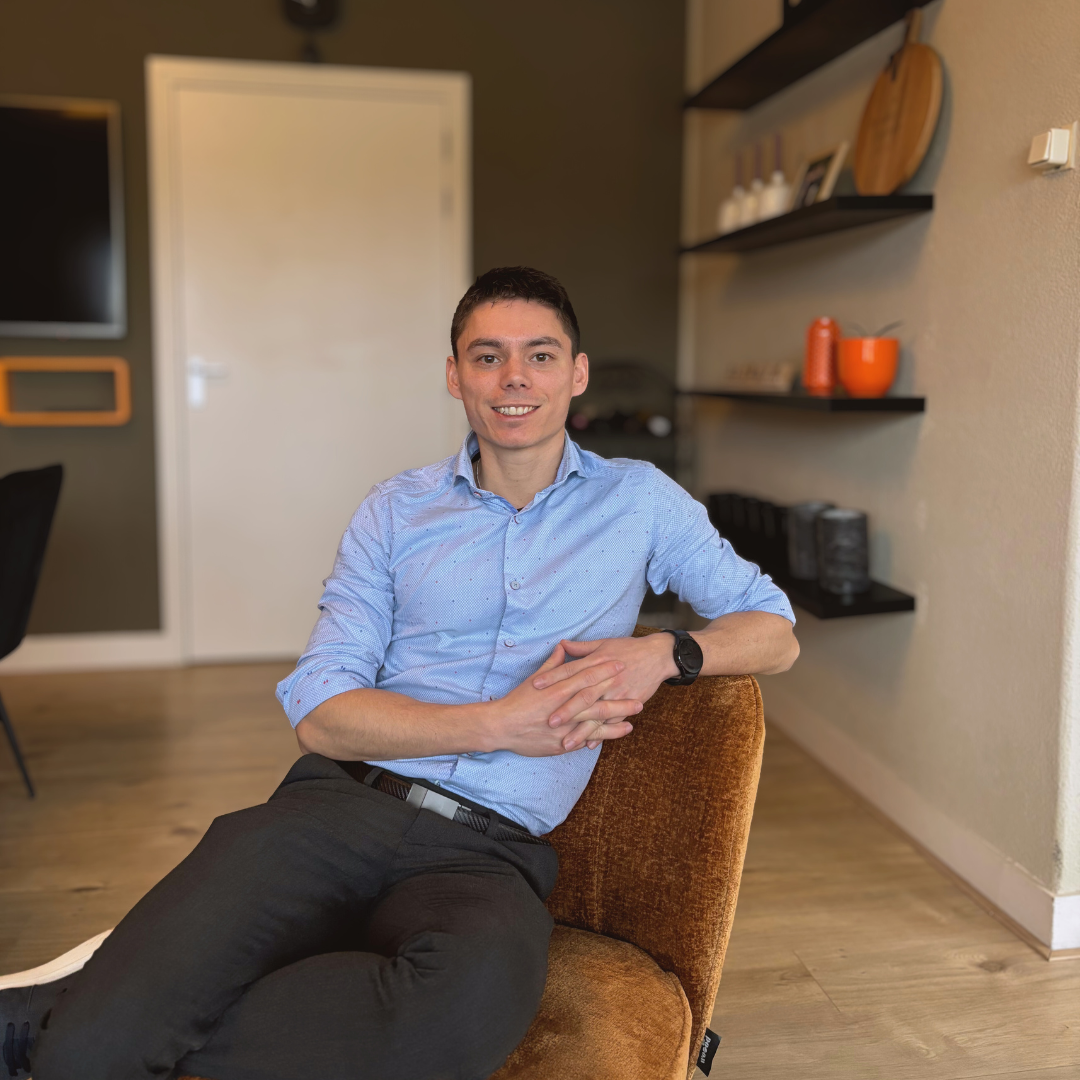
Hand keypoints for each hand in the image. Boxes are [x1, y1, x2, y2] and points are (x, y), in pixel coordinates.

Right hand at [486, 644, 641, 755]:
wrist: (502, 725)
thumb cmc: (518, 701)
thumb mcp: (536, 678)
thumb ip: (553, 664)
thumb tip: (563, 647)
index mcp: (557, 688)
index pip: (585, 675)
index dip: (604, 669)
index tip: (620, 662)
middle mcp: (563, 706)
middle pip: (596, 697)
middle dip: (618, 691)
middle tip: (638, 685)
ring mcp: (564, 725)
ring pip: (597, 719)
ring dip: (619, 713)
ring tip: (637, 708)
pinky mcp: (563, 742)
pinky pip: (589, 737)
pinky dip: (607, 734)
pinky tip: (623, 729)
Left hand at [533, 632, 678, 749]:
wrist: (658, 656)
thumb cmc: (628, 648)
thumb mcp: (604, 644)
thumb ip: (581, 648)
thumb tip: (561, 645)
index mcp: (596, 661)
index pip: (570, 670)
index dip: (553, 678)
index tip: (536, 686)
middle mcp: (605, 679)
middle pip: (583, 695)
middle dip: (566, 709)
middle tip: (549, 722)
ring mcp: (618, 693)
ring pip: (597, 714)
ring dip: (581, 729)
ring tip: (565, 743)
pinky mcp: (629, 703)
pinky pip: (613, 722)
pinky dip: (601, 734)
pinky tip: (588, 745)